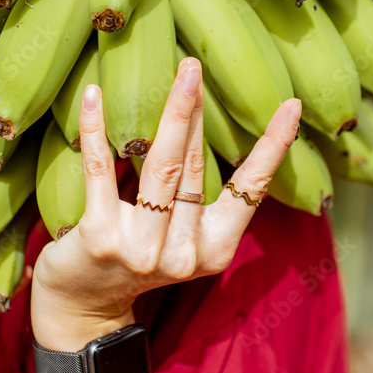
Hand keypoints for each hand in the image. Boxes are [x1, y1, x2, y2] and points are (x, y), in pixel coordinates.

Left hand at [30, 57, 301, 349]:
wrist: (81, 308)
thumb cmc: (136, 259)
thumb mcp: (179, 239)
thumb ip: (196, 201)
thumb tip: (205, 130)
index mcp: (213, 249)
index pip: (251, 190)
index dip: (272, 147)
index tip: (292, 106)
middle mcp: (183, 253)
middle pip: (195, 168)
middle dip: (196, 112)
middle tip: (194, 65)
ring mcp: (142, 248)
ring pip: (162, 168)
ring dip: (173, 115)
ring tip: (178, 74)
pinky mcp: (100, 238)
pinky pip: (100, 172)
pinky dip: (96, 130)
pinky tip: (94, 95)